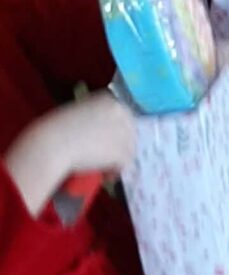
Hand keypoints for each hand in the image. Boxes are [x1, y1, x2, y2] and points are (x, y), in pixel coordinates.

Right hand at [5, 92, 135, 217]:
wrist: (53, 143)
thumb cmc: (55, 129)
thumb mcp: (77, 115)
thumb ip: (94, 120)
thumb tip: (102, 135)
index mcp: (107, 99)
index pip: (123, 116)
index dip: (116, 132)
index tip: (109, 143)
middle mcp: (119, 112)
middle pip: (130, 132)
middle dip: (121, 147)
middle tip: (108, 159)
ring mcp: (122, 131)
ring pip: (129, 149)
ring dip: (118, 160)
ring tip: (105, 169)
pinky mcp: (121, 150)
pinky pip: (125, 164)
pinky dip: (116, 172)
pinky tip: (106, 175)